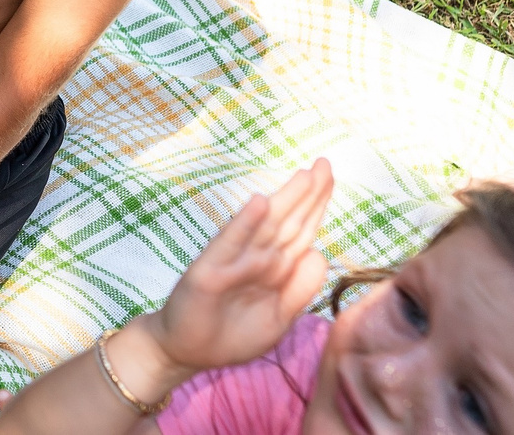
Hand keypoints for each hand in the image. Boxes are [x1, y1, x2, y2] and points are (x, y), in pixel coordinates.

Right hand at [144, 159, 334, 375]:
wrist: (185, 351)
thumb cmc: (231, 332)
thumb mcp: (278, 318)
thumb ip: (299, 289)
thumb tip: (320, 253)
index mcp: (273, 267)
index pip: (301, 230)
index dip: (316, 204)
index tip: (328, 175)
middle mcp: (255, 257)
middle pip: (288, 221)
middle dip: (308, 193)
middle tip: (325, 163)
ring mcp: (232, 261)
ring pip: (266, 227)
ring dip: (285, 201)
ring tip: (304, 176)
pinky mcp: (210, 273)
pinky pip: (231, 245)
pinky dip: (245, 223)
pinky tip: (260, 204)